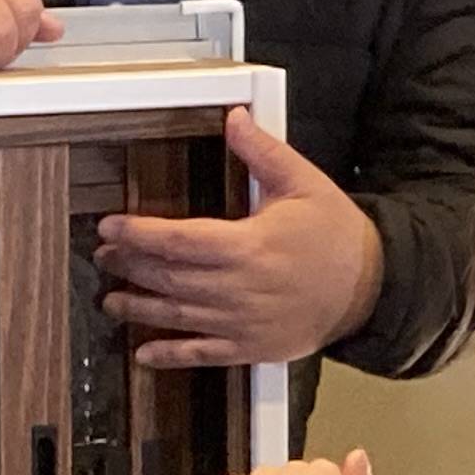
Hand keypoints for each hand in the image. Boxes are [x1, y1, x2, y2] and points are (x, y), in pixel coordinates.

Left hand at [97, 108, 387, 368]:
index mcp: (249, 246)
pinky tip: (143, 353)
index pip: (179, 240)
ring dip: (139, 308)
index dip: (139, 234)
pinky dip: (170, 355)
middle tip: (104, 255)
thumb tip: (234, 119)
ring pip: (177, 316)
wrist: (371, 288)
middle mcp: (240, 288)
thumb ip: (264, 153)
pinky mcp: (251, 348)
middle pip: (169, 278)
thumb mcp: (304, 184)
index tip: (110, 226)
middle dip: (130, 265)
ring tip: (112, 300)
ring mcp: (243, 323)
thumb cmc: (337, 235)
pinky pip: (202, 355)